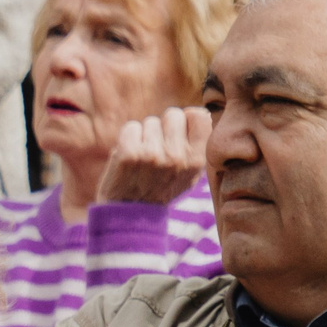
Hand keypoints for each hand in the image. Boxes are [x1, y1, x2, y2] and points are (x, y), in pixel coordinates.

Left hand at [95, 107, 211, 206]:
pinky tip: (128, 157)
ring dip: (144, 136)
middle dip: (163, 127)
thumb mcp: (187, 174)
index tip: (177, 133)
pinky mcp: (129, 154)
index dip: (186, 119)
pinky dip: (127, 138)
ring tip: (142, 159)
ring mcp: (153, 155)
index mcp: (196, 161)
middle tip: (156, 149)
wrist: (128, 214)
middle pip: (173, 114)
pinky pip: (131, 127)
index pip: (199, 116)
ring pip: (150, 122)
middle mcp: (177, 157)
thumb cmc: (158, 189)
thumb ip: (196, 145)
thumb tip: (198, 111)